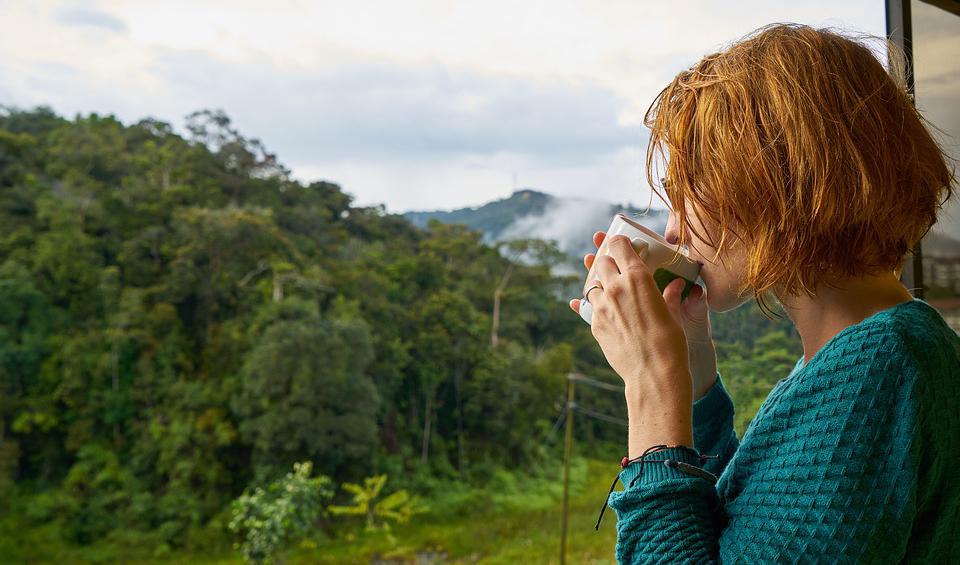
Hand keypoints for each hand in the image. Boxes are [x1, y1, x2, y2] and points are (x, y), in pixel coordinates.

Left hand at [570, 231, 717, 400]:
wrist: (653, 374)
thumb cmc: (670, 343)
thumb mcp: (673, 314)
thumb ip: (669, 296)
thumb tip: (676, 285)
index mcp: (637, 277)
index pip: (619, 245)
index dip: (620, 242)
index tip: (623, 244)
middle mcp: (615, 287)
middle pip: (602, 262)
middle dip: (608, 262)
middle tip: (618, 268)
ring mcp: (601, 306)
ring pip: (593, 284)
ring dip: (601, 285)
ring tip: (612, 292)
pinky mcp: (594, 324)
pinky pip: (589, 308)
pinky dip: (596, 306)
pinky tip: (603, 309)